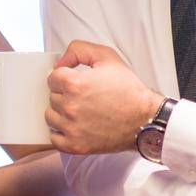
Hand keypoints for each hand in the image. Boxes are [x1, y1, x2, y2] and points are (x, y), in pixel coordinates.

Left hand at [45, 40, 163, 155]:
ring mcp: (72, 128)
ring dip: (61, 113)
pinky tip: (75, 127)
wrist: (145, 118)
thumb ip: (79, 50)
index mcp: (74, 84)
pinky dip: (61, 133)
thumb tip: (60, 62)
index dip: (64, 77)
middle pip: (52, 97)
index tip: (76, 82)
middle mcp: (70, 106)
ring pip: (50, 117)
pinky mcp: (76, 145)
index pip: (52, 78)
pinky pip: (55, 138)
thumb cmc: (128, 90)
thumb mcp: (107, 57)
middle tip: (84, 97)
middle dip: (64, 94)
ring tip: (80, 111)